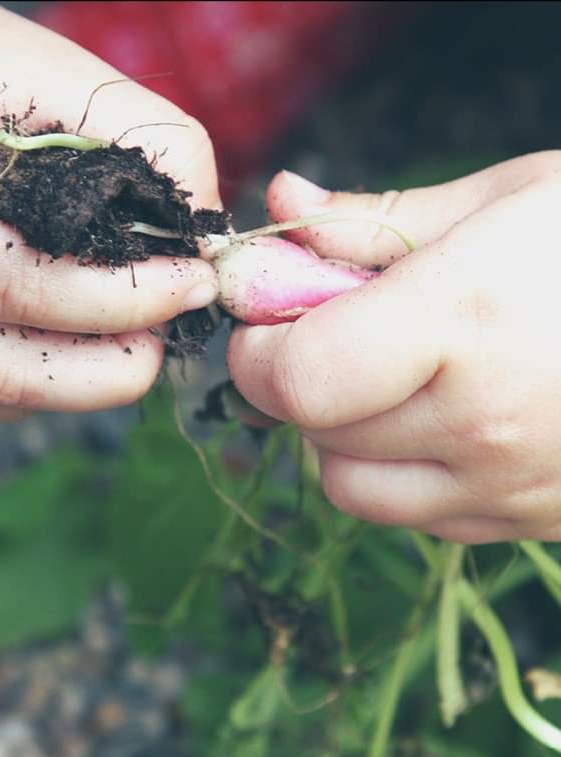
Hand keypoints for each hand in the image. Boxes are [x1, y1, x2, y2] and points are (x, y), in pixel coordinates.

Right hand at [0, 1, 219, 419]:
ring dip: (78, 382)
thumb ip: (149, 146)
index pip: (14, 288)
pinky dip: (39, 381)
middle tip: (169, 341)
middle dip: (105, 371)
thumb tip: (205, 246)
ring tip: (135, 340)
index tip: (195, 286)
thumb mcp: (56, 75)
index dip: (121, 302)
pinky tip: (76, 343)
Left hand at [228, 152, 560, 542]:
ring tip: (385, 380)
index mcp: (466, 318)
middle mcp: (482, 418)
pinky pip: (414, 515)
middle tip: (330, 335)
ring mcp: (509, 484)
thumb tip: (285, 200)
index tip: (268, 320)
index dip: (260, 352)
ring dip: (341, 434)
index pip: (300, 376)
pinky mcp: (529, 522)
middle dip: (297, 381)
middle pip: (316, 429)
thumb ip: (373, 220)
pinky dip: (396, 473)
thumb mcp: (501, 201)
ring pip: (352, 486)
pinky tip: (437, 421)